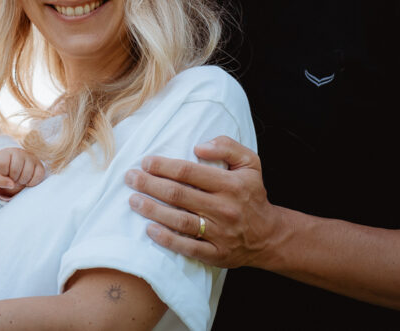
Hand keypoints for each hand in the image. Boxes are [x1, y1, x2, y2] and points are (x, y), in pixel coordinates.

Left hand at [0, 147, 45, 198]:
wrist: (14, 165)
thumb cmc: (4, 170)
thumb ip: (0, 181)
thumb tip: (12, 185)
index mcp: (6, 153)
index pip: (3, 164)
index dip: (3, 173)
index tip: (4, 172)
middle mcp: (20, 152)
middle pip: (15, 170)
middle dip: (13, 178)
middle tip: (12, 178)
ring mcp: (31, 158)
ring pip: (27, 174)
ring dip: (22, 181)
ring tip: (19, 179)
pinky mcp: (40, 165)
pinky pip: (39, 176)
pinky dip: (32, 182)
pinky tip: (27, 181)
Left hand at [124, 136, 291, 268]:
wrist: (269, 235)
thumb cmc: (251, 194)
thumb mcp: (250, 163)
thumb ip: (227, 146)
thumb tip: (199, 147)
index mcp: (230, 184)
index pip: (189, 172)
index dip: (164, 166)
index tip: (145, 162)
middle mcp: (224, 208)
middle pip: (179, 194)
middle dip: (150, 185)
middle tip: (130, 178)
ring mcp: (220, 233)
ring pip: (180, 221)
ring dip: (152, 210)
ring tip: (133, 200)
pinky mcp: (216, 254)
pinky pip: (188, 247)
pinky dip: (167, 239)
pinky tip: (149, 230)